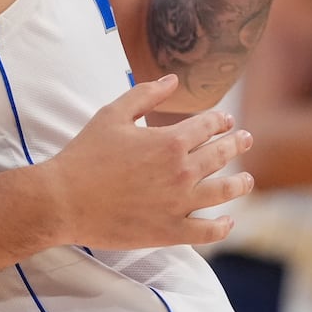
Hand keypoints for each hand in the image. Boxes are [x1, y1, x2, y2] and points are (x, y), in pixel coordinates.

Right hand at [46, 76, 253, 249]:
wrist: (64, 200)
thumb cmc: (84, 154)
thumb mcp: (112, 114)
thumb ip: (145, 94)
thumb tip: (173, 80)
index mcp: (170, 141)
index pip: (208, 126)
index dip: (220, 120)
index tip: (226, 120)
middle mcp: (182, 172)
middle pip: (221, 155)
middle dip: (236, 144)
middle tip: (245, 140)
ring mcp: (179, 204)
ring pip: (224, 192)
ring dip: (241, 183)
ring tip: (247, 179)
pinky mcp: (171, 232)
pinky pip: (208, 231)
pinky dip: (223, 226)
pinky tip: (228, 220)